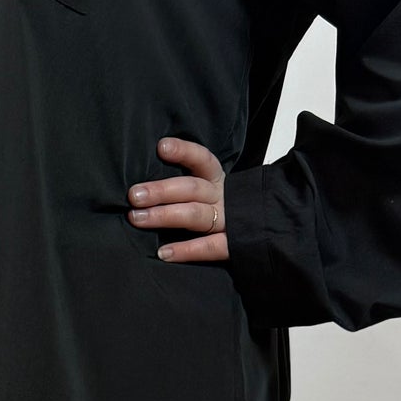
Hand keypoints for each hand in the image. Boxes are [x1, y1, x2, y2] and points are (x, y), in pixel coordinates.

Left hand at [127, 138, 228, 263]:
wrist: (265, 229)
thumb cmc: (219, 208)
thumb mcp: (206, 188)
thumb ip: (181, 183)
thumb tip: (142, 183)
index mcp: (216, 179)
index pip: (202, 159)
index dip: (184, 152)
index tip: (161, 147)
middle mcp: (222, 197)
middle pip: (192, 189)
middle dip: (161, 191)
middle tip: (134, 195)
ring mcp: (229, 220)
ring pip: (196, 215)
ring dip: (165, 216)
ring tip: (137, 218)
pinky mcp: (234, 245)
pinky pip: (211, 247)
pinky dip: (187, 250)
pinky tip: (163, 253)